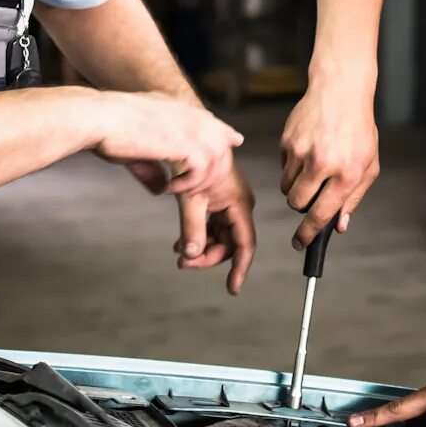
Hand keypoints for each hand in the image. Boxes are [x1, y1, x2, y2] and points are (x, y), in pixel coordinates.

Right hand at [95, 91, 243, 199]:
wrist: (97, 117)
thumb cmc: (106, 129)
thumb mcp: (136, 148)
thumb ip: (153, 166)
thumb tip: (161, 187)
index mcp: (176, 108)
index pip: (212, 120)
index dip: (224, 134)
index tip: (234, 142)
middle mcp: (188, 114)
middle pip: (222, 141)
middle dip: (217, 169)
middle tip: (199, 191)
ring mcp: (189, 127)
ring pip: (216, 160)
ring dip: (200, 181)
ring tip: (180, 191)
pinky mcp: (184, 143)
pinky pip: (202, 170)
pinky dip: (188, 185)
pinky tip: (170, 189)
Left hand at [169, 168, 257, 294]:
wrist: (190, 138)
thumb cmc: (196, 161)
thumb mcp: (191, 199)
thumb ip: (193, 228)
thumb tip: (192, 254)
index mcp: (240, 204)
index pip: (245, 244)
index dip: (239, 268)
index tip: (231, 288)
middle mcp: (238, 206)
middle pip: (229, 244)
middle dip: (208, 256)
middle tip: (184, 262)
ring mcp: (227, 204)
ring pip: (218, 237)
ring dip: (201, 247)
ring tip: (180, 253)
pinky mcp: (216, 200)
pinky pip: (211, 226)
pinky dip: (197, 236)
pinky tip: (182, 243)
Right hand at [280, 75, 379, 248]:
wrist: (340, 91)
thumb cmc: (358, 130)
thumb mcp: (369, 165)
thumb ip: (353, 198)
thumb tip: (338, 226)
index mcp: (346, 174)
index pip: (321, 214)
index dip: (308, 234)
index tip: (300, 243)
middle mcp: (322, 164)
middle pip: (297, 204)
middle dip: (302, 207)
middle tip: (313, 196)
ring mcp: (301, 152)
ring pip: (287, 188)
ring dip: (297, 187)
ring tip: (313, 170)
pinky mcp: (287, 141)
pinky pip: (283, 168)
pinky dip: (292, 167)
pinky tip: (308, 151)